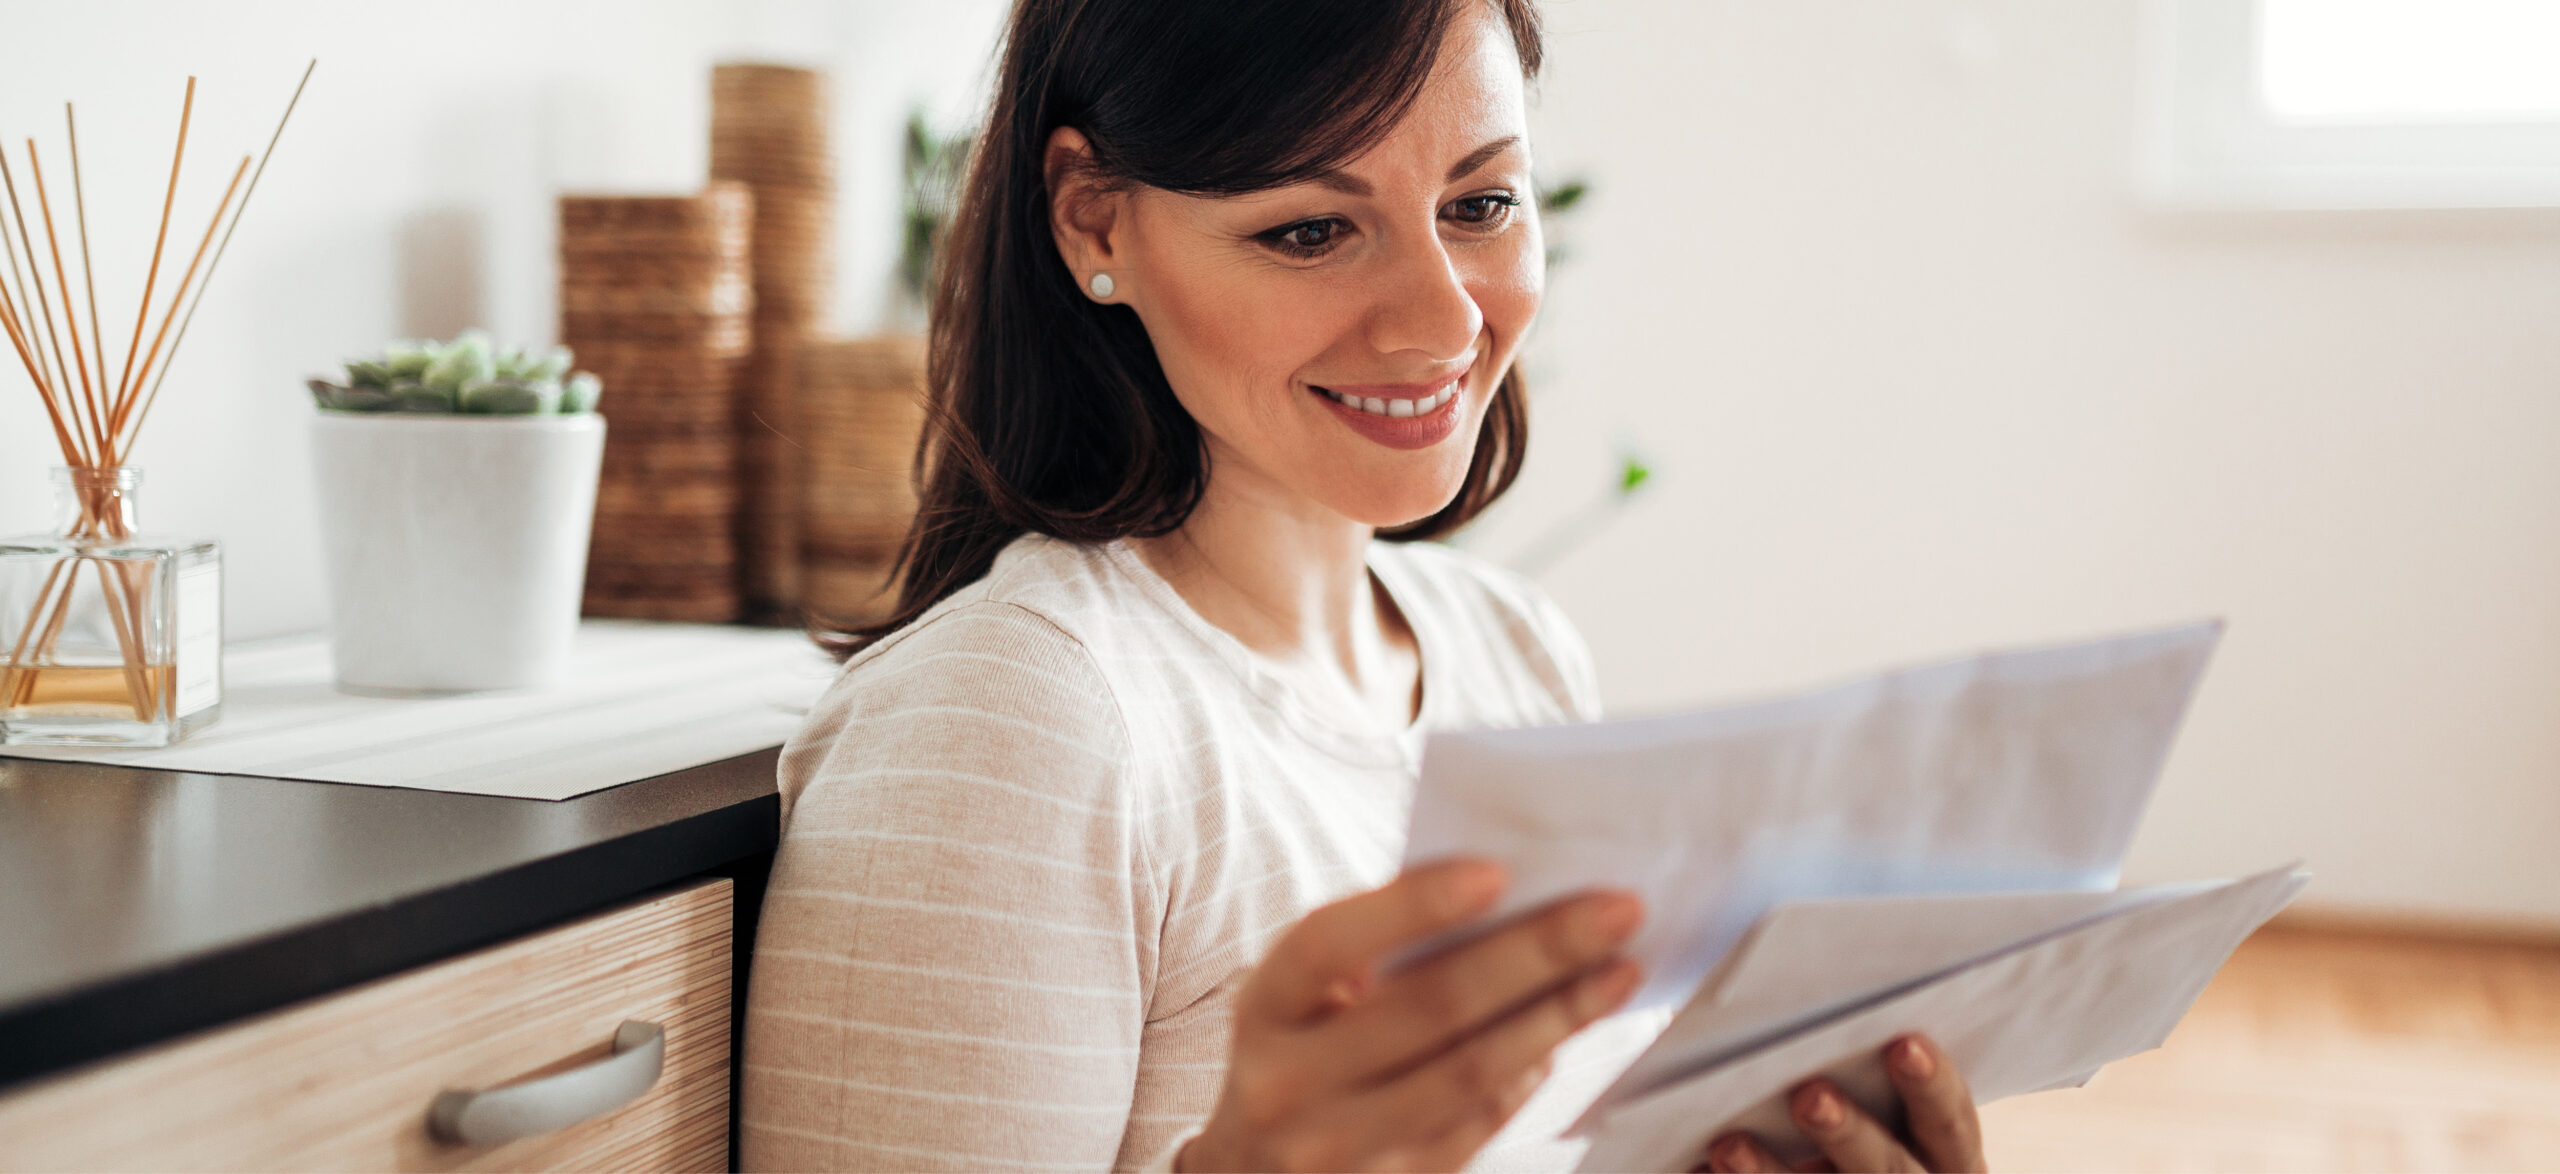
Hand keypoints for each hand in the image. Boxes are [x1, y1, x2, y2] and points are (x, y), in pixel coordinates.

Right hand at [1177, 858, 1644, 1172]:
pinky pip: (1480, 1125)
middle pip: (1431, 1008)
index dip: (1412, 905)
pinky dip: (1531, 1071)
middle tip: (1617, 910)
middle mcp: (1288, 1083)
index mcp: (1264, 1007)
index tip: (1498, 870)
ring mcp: (1338, 1150)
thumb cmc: (1302, 1051)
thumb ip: (1375, 946)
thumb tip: (1502, 891)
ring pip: (1472, 1073)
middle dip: (1537, 953)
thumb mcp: (1305, 995)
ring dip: (1560, 1016)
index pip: (1330, 943)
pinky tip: (1568, 1031)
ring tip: (1620, 970)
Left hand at [1702, 1035, 1985, 1172]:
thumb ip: (1859, 1057)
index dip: (1930, 1084)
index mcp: (1947, 1154)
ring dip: (1772, 1173)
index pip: (1949, 1119)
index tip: (1903, 1044)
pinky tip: (1695, 1168)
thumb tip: (1799, 998)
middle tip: (1808, 1095)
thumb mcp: (1882, 1096)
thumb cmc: (1864, 1116)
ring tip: (1728, 1145)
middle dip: (1847, 1132)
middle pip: (1887, 1167)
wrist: (1840, 1168)